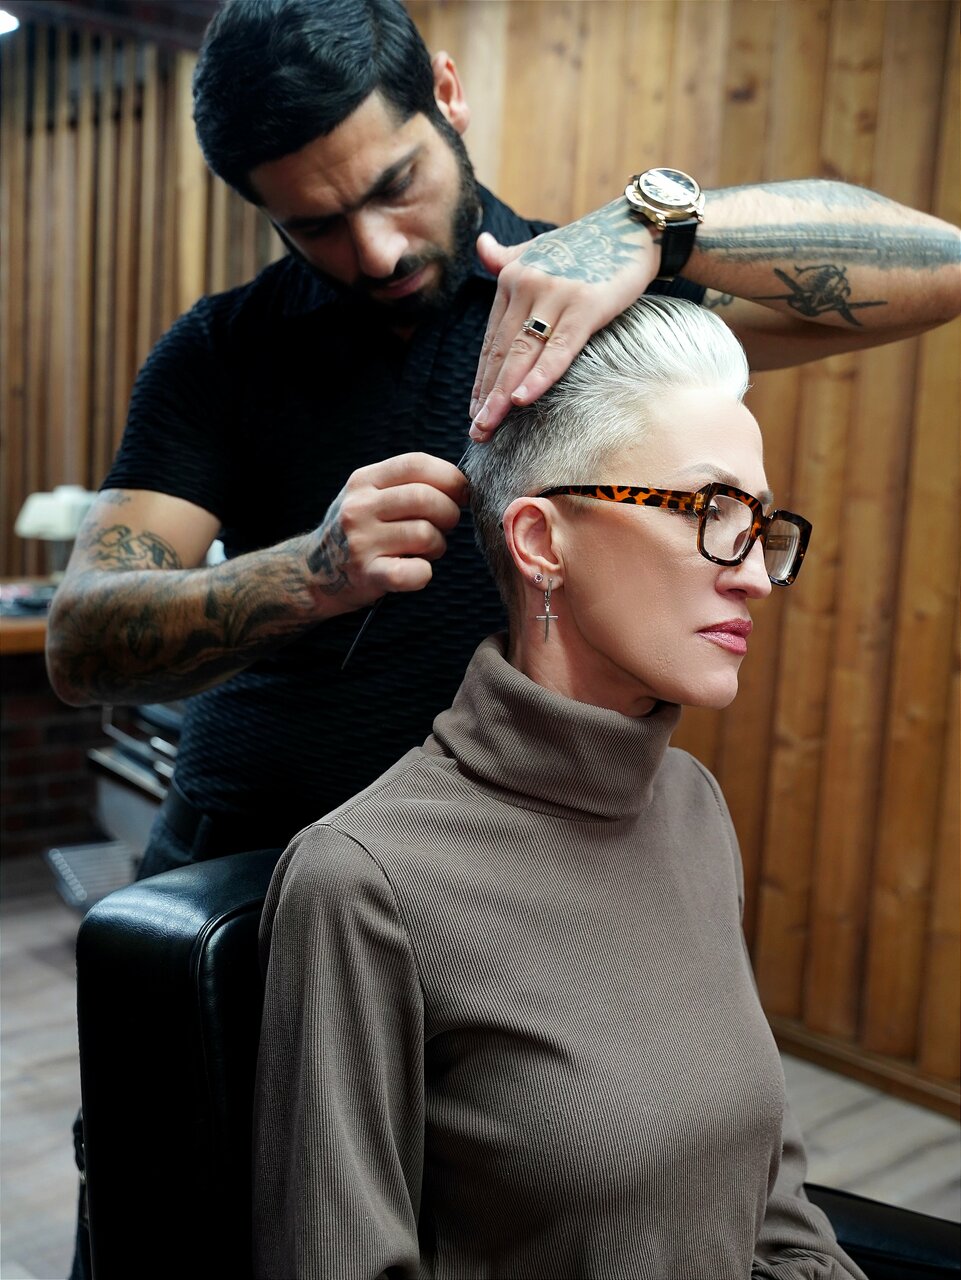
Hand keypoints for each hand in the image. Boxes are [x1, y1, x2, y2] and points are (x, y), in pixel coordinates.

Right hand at [304, 452, 466, 610]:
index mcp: (363, 481)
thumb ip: (405, 483)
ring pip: (425, 534)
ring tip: (427, 549)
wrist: (315, 571)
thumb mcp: (369, 494)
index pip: (415, 464)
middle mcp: (358, 508)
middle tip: (446, 525)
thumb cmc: (359, 530)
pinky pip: (414, 572)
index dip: (449, 476)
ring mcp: (361, 542)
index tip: (462, 492)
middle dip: (449, 512)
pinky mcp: (368, 575)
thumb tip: (461, 484)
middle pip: (425, 498)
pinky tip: (418, 570)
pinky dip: (425, 573)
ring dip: (438, 544)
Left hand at [469, 198, 660, 439]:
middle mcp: (527, 285)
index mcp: (512, 279)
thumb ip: (505, 256)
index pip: (491, 340)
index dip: (482, 378)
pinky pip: (558, 350)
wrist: (634, 228)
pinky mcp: (586, 306)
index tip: (475, 409)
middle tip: (476, 430)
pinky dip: (538, 376)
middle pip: (501, 352)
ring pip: (521, 355)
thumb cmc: (587, 246)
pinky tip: (521, 400)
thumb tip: (480, 245)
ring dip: (502, 395)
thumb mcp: (540, 248)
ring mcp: (555, 296)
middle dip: (487, 396)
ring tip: (488, 426)